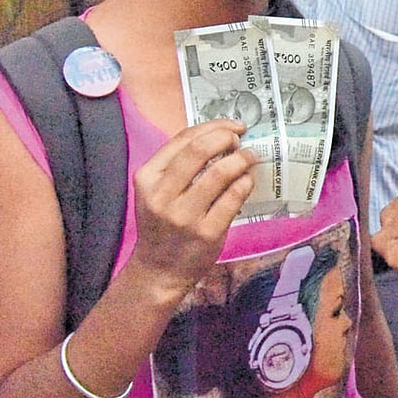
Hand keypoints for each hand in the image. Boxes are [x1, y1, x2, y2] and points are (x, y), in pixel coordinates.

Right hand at [129, 119, 257, 299]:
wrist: (159, 270)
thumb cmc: (163, 223)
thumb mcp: (158, 190)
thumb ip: (181, 164)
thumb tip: (221, 134)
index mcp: (147, 177)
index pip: (183, 139)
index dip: (214, 126)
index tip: (233, 126)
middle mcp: (162, 195)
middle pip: (200, 150)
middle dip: (227, 138)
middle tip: (241, 141)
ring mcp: (185, 215)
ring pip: (220, 173)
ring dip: (242, 159)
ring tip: (250, 158)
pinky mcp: (207, 232)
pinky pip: (234, 197)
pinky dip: (246, 182)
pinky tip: (248, 180)